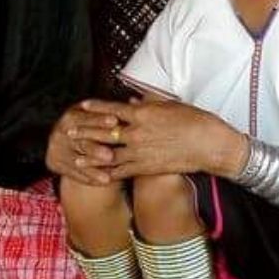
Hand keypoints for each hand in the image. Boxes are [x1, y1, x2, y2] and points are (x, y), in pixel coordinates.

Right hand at [45, 100, 121, 185]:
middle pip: (80, 142)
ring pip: (77, 161)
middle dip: (95, 150)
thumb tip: (134, 102)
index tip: (115, 121)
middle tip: (110, 156)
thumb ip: (112, 112)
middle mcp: (60, 132)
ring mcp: (57, 149)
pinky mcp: (55, 163)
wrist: (68, 138)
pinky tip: (103, 182)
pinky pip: (74, 174)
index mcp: (71, 116)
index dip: (100, 119)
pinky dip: (89, 179)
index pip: (85, 118)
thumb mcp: (96, 115)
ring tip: (108, 177)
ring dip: (93, 170)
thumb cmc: (92, 123)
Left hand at [76, 98, 247, 180]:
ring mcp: (140, 152)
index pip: (112, 109)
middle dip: (85, 131)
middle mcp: (137, 132)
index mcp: (143, 113)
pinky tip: (96, 176)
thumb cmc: (194, 120)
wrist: (209, 144)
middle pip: (104, 132)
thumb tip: (132, 102)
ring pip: (108, 154)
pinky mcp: (146, 168)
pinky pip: (122, 171)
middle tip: (69, 131)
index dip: (96, 107)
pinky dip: (108, 173)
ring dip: (90, 155)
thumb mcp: (170, 106)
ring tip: (75, 157)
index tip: (82, 106)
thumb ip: (148, 104)